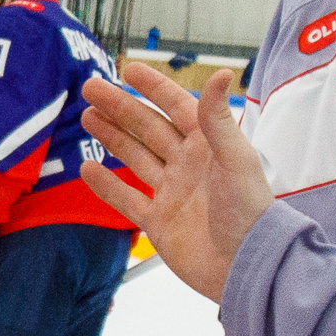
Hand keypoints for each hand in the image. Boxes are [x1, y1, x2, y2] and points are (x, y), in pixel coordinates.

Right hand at [81, 63, 274, 302]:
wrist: (245, 266)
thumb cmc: (248, 211)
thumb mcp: (235, 158)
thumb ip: (218, 118)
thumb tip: (221, 72)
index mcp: (208, 146)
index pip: (177, 107)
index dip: (154, 88)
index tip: (129, 70)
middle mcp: (187, 165)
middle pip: (148, 129)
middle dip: (120, 108)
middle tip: (90, 88)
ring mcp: (171, 193)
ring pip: (135, 158)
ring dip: (112, 137)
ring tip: (87, 117)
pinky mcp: (159, 222)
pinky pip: (127, 200)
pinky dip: (107, 185)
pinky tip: (87, 169)